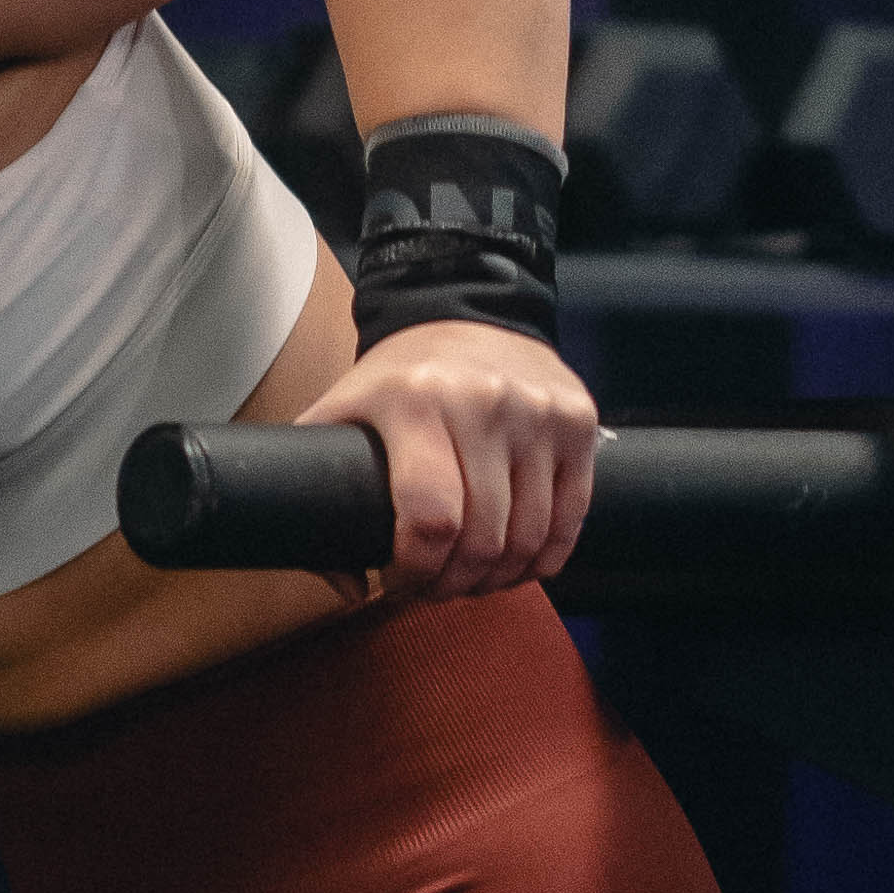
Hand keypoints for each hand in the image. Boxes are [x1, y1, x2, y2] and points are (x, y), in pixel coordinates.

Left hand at [307, 321, 601, 594]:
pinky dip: (543, 557)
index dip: (417, 571)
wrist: (468, 307)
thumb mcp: (341, 413)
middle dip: (454, 583)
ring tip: (471, 576)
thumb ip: (316, 494)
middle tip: (435, 585)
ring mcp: (538, 411)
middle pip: (484, 539)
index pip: (430, 520)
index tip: (400, 580)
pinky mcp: (577, 420)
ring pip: (530, 538)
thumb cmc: (400, 376)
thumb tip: (349, 585)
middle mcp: (484, 402)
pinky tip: (515, 560)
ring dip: (498, 578)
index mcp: (416, 402)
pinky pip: (571, 518)